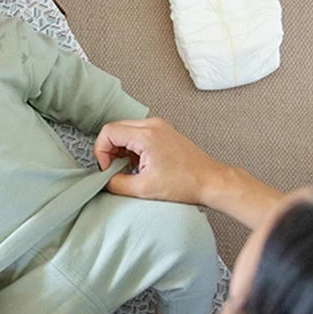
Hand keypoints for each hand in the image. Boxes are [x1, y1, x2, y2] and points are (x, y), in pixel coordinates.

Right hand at [94, 117, 225, 204]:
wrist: (211, 181)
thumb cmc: (185, 184)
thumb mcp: (144, 189)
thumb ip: (116, 183)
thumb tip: (104, 180)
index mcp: (146, 135)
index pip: (108, 132)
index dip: (101, 151)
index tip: (107, 168)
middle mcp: (152, 125)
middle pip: (115, 129)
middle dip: (109, 150)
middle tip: (114, 169)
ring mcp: (159, 126)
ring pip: (126, 130)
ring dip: (121, 149)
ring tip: (129, 168)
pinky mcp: (164, 132)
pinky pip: (138, 134)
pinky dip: (132, 147)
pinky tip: (140, 165)